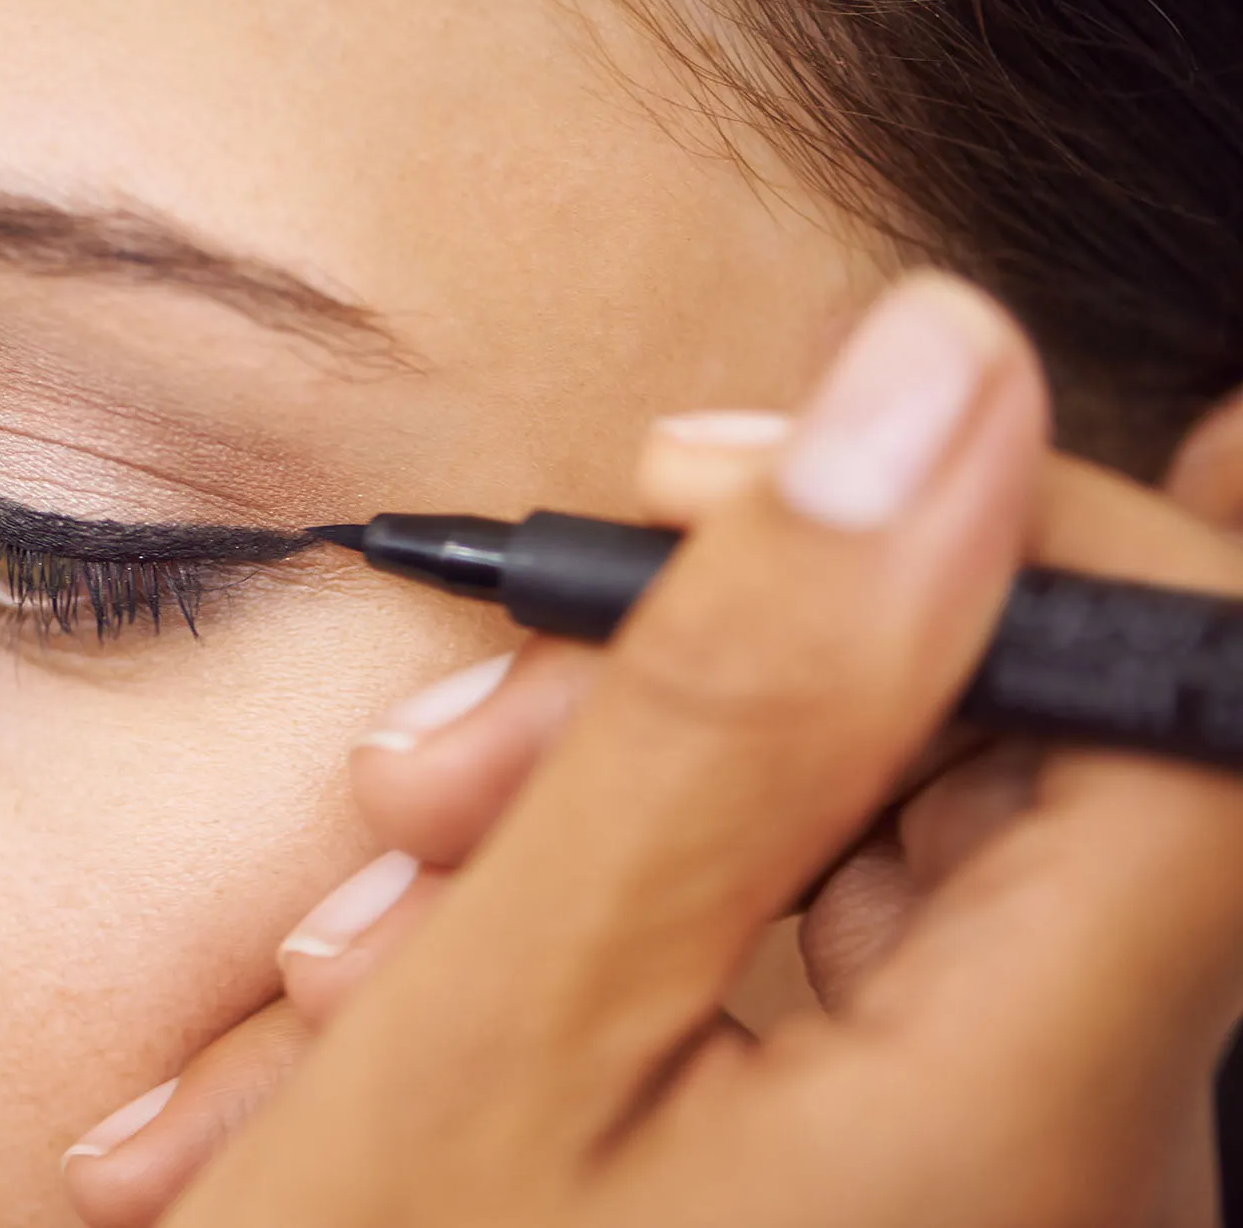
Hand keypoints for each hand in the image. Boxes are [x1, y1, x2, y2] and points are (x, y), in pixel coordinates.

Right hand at [68, 274, 1236, 1227]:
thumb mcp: (511, 1027)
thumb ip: (745, 699)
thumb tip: (934, 386)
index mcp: (1041, 1125)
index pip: (1192, 698)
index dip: (1008, 529)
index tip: (734, 481)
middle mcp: (1075, 1167)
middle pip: (985, 782)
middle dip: (695, 712)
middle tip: (459, 760)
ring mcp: (976, 1192)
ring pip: (848, 879)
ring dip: (596, 838)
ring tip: (370, 921)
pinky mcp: (875, 1200)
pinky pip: (788, 992)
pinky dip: (604, 953)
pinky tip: (405, 1006)